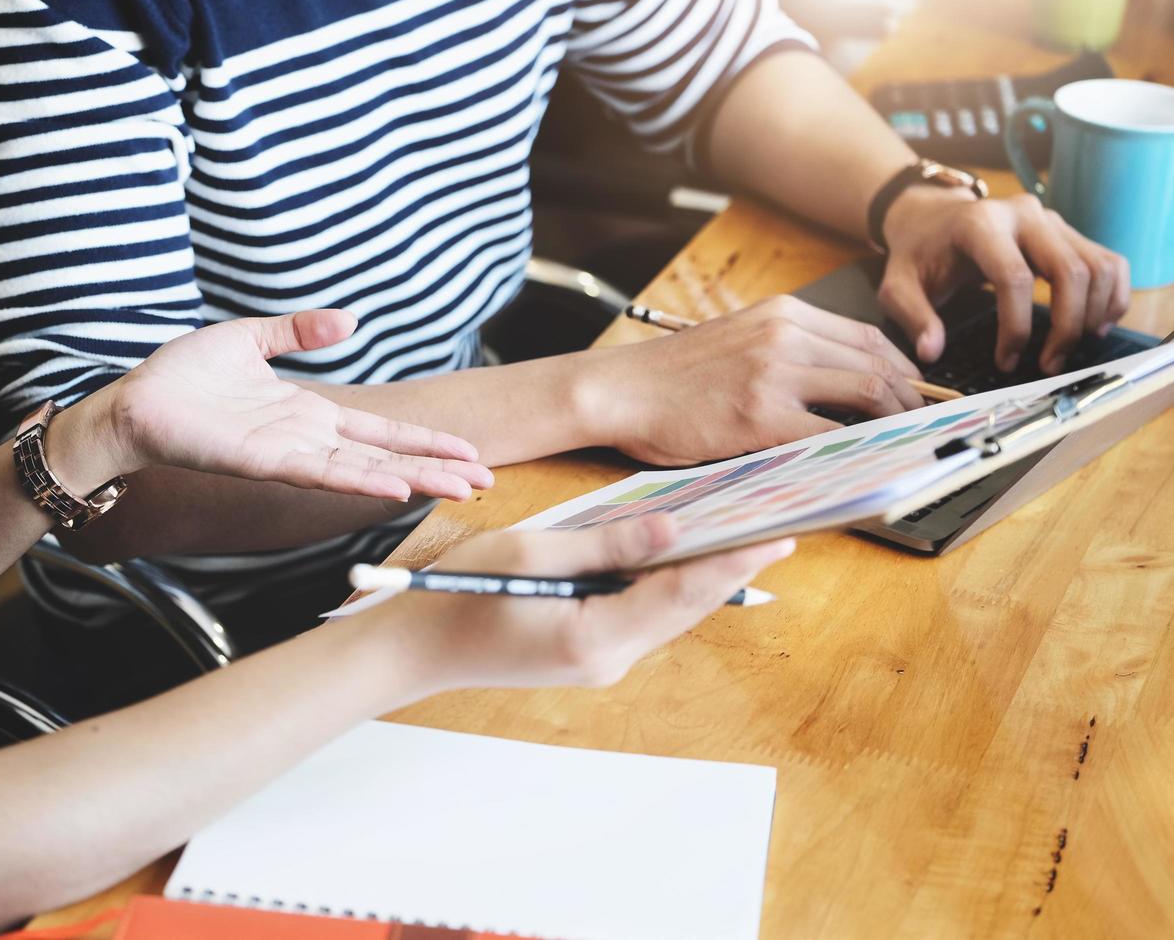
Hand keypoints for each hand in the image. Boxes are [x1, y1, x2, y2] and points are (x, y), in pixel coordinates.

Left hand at [103, 310, 492, 500]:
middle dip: (435, 469)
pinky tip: (394, 489)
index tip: (467, 450)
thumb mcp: (249, 339)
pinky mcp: (264, 463)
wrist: (132, 402)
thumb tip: (350, 321)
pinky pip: (322, 473)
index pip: (381, 431)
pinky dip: (360, 482)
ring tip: (458, 489)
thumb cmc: (182, 377)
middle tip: (485, 481)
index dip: (424, 440)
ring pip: (366, 471)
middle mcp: (308, 441)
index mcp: (309, 414)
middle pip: (386, 457)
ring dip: (413, 480)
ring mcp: (289, 455)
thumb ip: (299, 330)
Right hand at [380, 515, 793, 691]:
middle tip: (780, 529)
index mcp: (594, 637)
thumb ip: (606, 543)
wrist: (414, 648)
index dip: (732, 563)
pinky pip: (640, 619)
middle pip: (683, 610)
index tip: (778, 537)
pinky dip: (665, 589)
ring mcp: (598, 663)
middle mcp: (607, 660)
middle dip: (730, 569)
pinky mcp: (587, 655)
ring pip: (665, 616)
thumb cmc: (459, 593)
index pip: (680, 596)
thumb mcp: (532, 550)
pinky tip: (680, 559)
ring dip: (701, 579)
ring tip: (744, 538)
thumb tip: (671, 529)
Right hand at [580, 295, 925, 465]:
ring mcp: (773, 374)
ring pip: (865, 394)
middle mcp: (784, 335)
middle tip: (919, 428)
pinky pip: (828, 436)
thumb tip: (838, 383)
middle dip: (909, 400)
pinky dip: (855, 452)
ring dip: (892, 424)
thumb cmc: (671, 376)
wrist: (619, 389)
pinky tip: (862, 464)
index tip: (912, 394)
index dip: (902, 369)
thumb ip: (785, 348)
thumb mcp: (736, 338)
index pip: (866, 336)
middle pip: (876, 364)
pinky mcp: (759, 416)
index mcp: (781, 313)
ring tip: (899, 446)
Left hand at [880, 187, 1131, 373]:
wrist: (932, 217)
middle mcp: (1024, 215)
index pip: (1014, 278)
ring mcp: (1051, 220)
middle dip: (1066, 326)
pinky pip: (1108, 261)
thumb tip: (931, 352)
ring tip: (1071, 350)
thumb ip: (912, 317)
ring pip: (1097, 266)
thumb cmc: (917, 255)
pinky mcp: (1066, 230)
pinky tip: (1096, 326)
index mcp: (981, 225)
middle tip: (1049, 365)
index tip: (1005, 361)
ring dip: (1094, 314)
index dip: (1015, 326)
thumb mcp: (896, 286)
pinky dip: (1112, 295)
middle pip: (1070, 271)